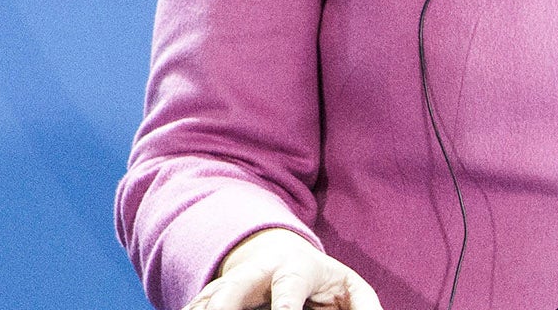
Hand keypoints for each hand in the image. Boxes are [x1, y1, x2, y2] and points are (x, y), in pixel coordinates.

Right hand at [188, 229, 383, 309]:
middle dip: (227, 302)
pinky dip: (192, 307)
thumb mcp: (351, 288)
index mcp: (296, 267)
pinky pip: (201, 302)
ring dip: (203, 307)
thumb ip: (364, 308)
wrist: (282, 253)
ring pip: (212, 294)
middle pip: (237, 284)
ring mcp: (236, 279)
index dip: (285, 306)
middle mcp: (260, 270)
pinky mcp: (221, 291)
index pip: (289, 287)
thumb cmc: (325, 280)